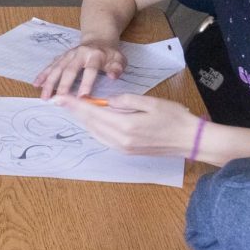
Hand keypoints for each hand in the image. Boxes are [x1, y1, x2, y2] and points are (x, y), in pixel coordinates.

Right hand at [34, 40, 125, 99]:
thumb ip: (117, 68)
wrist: (98, 39)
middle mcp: (79, 53)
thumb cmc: (109, 54)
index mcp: (95, 54)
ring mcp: (68, 54)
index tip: (82, 97)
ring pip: (57, 68)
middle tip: (59, 99)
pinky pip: (51, 66)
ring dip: (49, 82)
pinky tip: (36, 84)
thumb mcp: (119, 59)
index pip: (91, 69)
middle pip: (69, 69)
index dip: (86, 83)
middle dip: (63, 85)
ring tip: (45, 96)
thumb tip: (113, 76)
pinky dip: (43, 75)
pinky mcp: (61, 57)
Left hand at [52, 94, 198, 156]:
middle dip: (74, 111)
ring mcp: (123, 148)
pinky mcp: (127, 151)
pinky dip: (94, 128)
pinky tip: (91, 120)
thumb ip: (126, 100)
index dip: (75, 104)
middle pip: (90, 124)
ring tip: (72, 108)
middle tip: (59, 101)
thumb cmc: (174, 118)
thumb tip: (108, 101)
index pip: (93, 113)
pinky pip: (103, 138)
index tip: (60, 98)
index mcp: (125, 126)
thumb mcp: (150, 102)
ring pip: (95, 132)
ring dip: (83, 120)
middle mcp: (120, 140)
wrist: (189, 140)